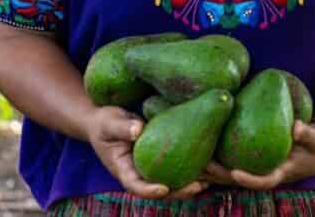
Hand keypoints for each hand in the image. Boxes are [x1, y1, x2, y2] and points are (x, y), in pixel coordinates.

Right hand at [86, 106, 207, 198]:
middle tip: (197, 187)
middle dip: (178, 191)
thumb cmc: (105, 123)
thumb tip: (137, 130)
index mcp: (123, 170)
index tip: (163, 189)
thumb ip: (121, 127)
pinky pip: (176, 168)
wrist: (105, 122)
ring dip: (190, 184)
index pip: (135, 186)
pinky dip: (192, 169)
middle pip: (159, 190)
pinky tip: (210, 164)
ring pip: (171, 182)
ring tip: (209, 181)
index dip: (148, 190)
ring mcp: (150, 169)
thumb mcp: (109, 123)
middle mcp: (139, 174)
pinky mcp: (160, 160)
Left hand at [202, 121, 314, 189]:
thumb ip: (308, 133)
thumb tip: (296, 126)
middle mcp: (265, 173)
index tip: (236, 173)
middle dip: (219, 175)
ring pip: (229, 171)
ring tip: (191, 157)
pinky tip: (199, 140)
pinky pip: (231, 157)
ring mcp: (257, 167)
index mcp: (281, 173)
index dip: (249, 179)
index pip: (263, 181)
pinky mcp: (252, 158)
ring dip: (211, 168)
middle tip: (202, 165)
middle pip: (238, 178)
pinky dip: (217, 154)